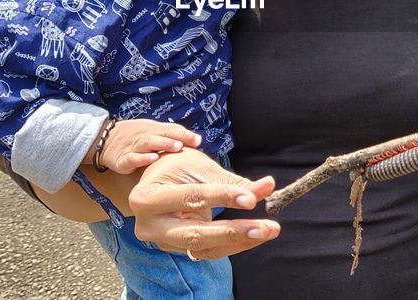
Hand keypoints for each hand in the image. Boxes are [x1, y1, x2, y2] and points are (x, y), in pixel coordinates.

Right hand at [92, 119, 201, 173]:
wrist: (104, 139)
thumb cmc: (135, 136)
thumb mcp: (152, 131)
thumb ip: (172, 135)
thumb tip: (198, 140)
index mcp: (153, 129)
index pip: (171, 129)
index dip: (184, 134)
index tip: (198, 140)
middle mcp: (144, 136)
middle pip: (162, 134)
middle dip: (176, 137)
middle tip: (191, 142)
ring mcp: (133, 147)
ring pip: (149, 143)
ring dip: (163, 144)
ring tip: (176, 147)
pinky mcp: (122, 159)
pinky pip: (132, 158)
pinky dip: (142, 158)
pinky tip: (152, 158)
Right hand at [128, 149, 280, 259]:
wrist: (155, 181)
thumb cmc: (176, 167)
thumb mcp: (200, 167)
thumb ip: (232, 181)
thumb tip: (267, 186)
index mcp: (147, 197)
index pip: (191, 198)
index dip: (223, 197)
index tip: (252, 198)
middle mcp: (149, 225)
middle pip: (196, 233)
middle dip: (234, 231)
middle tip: (268, 227)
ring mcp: (162, 241)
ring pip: (205, 247)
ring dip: (241, 240)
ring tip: (270, 230)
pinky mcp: (177, 249)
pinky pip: (209, 251)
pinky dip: (235, 243)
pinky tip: (257, 234)